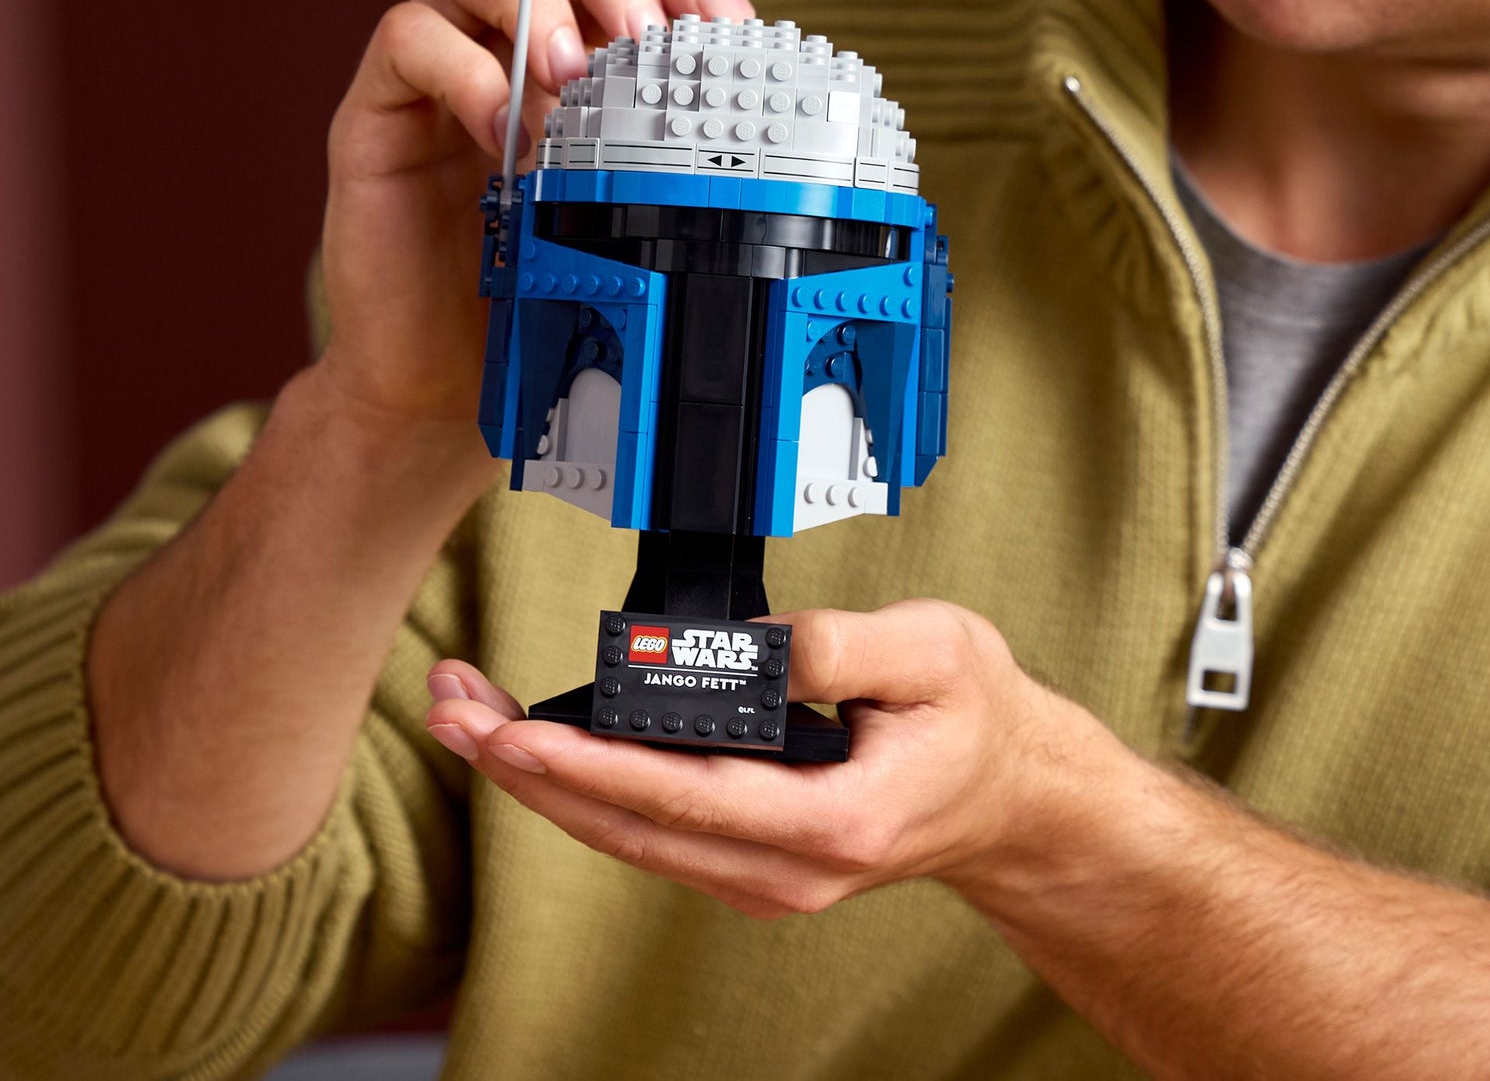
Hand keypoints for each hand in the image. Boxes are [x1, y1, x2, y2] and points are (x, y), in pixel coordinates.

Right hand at [312, 0, 754, 464]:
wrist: (446, 383)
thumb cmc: (546, 286)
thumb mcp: (633, 212)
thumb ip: (677, 158)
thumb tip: (778, 142)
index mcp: (573, 40)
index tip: (729, 21)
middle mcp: (499, 33)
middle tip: (643, 33)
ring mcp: (433, 64)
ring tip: (571, 73)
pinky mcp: (373, 111)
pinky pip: (405, 39)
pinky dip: (464, 71)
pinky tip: (509, 138)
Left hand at [422, 600, 1093, 917]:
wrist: (1010, 792)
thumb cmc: (976, 718)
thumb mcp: (937, 652)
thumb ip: (844, 646)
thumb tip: (754, 642)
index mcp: (829, 822)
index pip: (679, 795)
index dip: (585, 765)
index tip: (513, 731)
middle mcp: (781, 870)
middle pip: (624, 826)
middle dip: (523, 766)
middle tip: (449, 705)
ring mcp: (761, 876)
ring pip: (623, 835)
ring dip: (537, 779)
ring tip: (465, 717)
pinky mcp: (748, 860)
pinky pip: (646, 831)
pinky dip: (581, 789)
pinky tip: (538, 751)